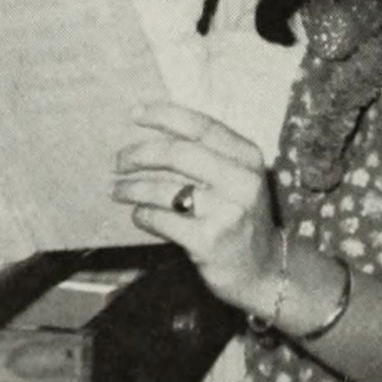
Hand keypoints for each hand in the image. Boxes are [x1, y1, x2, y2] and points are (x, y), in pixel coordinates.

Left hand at [112, 102, 280, 316]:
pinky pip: (162, 220)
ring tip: (118, 189)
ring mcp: (225, 212)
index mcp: (248, 156)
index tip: (135, 114)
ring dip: (133, 187)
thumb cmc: (240, 214)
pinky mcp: (208, 241)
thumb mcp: (237, 177)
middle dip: (140, 154)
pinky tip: (138, 214)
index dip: (164, 116)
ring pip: (164, 189)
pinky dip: (143, 215)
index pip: (201, 126)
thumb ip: (209, 154)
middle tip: (118, 160)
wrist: (264, 268)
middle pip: (178, 154)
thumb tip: (155, 130)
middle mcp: (241, 180)